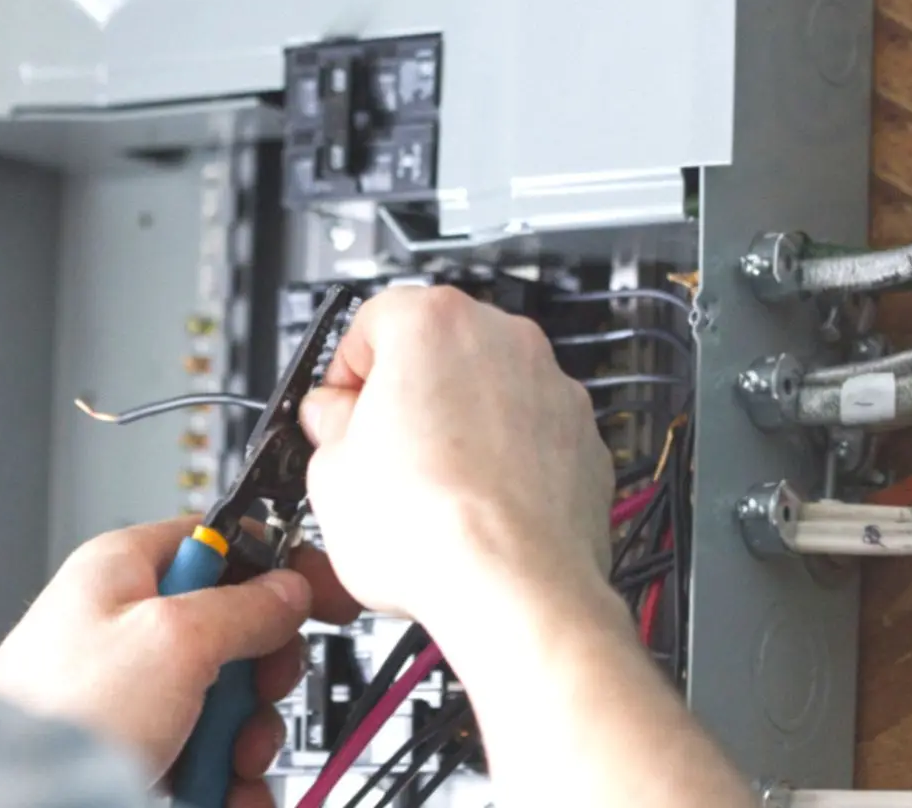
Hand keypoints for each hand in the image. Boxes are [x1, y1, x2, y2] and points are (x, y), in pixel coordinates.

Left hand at [0, 518, 357, 806]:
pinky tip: (224, 796)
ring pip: (224, 702)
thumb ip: (243, 606)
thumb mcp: (173, 638)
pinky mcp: (135, 748)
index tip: (319, 598)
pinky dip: (224, 780)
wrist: (17, 799)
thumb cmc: (63, 711)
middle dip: (259, 678)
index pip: (219, 542)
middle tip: (255, 698)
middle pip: (233, 632)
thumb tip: (287, 588)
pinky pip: (204, 756)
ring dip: (244, 740)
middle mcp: (126, 625)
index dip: (273, 568)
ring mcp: (130, 692)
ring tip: (227, 765)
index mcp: (124, 570)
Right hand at [299, 286, 616, 665]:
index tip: (337, 410)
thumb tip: (333, 420)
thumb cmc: (431, 528)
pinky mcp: (583, 439)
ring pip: (487, 391)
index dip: (344, 373)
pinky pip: (529, 435)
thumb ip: (327, 424)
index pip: (370, 321)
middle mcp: (502, 339)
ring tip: (428, 490)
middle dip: (405, 395)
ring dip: (457, 426)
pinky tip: (474, 507)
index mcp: (431, 323)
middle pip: (435, 350)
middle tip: (377, 451)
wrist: (515, 590)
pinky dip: (504, 460)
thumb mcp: (329, 471)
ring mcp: (552, 387)